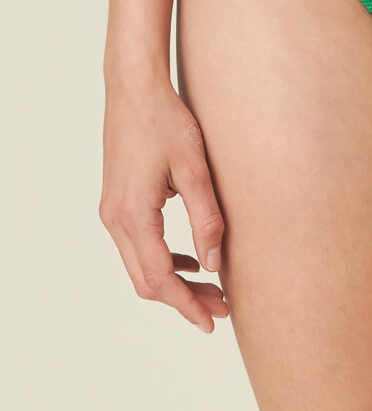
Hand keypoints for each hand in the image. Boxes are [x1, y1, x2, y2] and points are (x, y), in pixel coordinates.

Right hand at [98, 71, 228, 333]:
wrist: (135, 89)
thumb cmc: (168, 121)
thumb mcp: (195, 168)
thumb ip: (207, 217)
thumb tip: (215, 264)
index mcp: (133, 214)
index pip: (159, 277)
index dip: (187, 303)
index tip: (212, 321)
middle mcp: (114, 219)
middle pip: (146, 280)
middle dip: (183, 299)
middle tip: (221, 309)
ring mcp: (111, 212)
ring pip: (140, 266)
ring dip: (174, 282)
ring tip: (212, 290)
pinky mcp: (117, 202)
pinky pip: (137, 247)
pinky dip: (162, 261)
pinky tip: (190, 259)